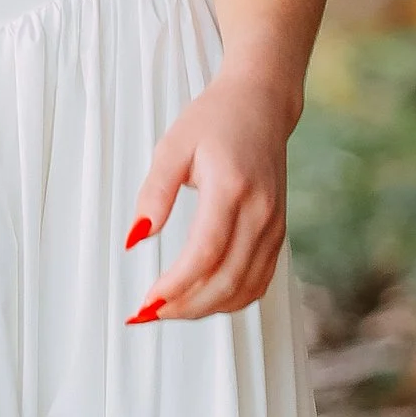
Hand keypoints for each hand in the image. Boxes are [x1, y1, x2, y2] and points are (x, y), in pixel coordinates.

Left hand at [122, 67, 291, 321]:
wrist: (261, 104)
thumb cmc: (215, 120)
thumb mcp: (173, 146)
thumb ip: (154, 193)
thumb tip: (137, 237)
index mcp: (231, 188)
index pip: (206, 252)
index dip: (177, 285)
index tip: (148, 300)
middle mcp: (260, 212)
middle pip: (227, 279)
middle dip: (186, 306)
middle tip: (149, 313)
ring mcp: (274, 225)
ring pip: (246, 288)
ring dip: (207, 308)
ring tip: (170, 310)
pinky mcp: (279, 232)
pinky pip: (259, 281)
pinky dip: (231, 299)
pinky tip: (203, 300)